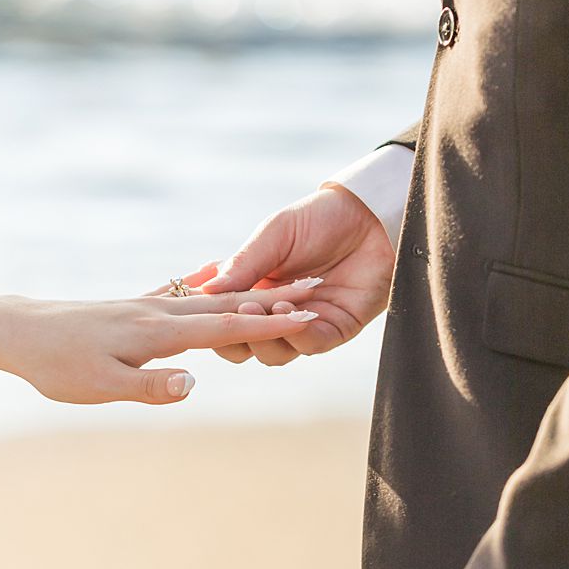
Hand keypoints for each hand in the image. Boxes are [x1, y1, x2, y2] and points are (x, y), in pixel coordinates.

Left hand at [0, 289, 321, 404]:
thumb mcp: (101, 386)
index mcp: (157, 332)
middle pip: (227, 305)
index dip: (269, 326)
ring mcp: (145, 305)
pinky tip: (217, 274)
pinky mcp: (132, 306)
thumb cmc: (57, 366)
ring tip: (284, 284)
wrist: (17, 331)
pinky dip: (209, 285)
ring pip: (208, 297)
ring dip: (249, 292)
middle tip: (318, 291)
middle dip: (273, 300)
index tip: (311, 320)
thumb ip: (150, 385)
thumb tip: (195, 383)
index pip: (224, 329)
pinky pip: (182, 292)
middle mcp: (157, 311)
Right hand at [194, 182, 396, 365]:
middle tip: (235, 310)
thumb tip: (206, 290)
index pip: (222, 316)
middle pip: (243, 344)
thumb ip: (243, 263)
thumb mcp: (273, 234)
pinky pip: (309, 346)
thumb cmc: (319, 218)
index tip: (198, 303)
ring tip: (260, 307)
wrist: (370, 215)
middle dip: (234, 333)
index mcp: (254, 288)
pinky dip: (296, 334)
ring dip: (264, 335)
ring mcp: (304, 324)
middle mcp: (275, 312)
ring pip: (273, 353)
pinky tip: (291, 310)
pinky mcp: (335, 330)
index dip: (208, 315)